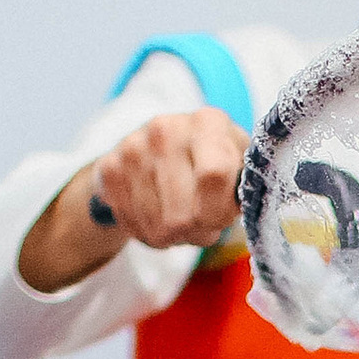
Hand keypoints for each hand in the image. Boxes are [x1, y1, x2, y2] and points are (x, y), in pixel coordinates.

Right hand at [16, 105, 250, 289]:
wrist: (156, 151)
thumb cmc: (213, 164)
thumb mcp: (238, 166)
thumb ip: (245, 188)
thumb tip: (249, 213)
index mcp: (209, 122)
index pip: (213, 176)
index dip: (218, 211)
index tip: (222, 218)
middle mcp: (167, 127)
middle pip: (182, 213)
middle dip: (196, 232)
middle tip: (202, 225)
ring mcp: (132, 146)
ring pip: (157, 225)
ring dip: (173, 236)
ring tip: (181, 220)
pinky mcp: (109, 167)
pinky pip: (131, 223)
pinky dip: (148, 232)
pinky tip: (156, 216)